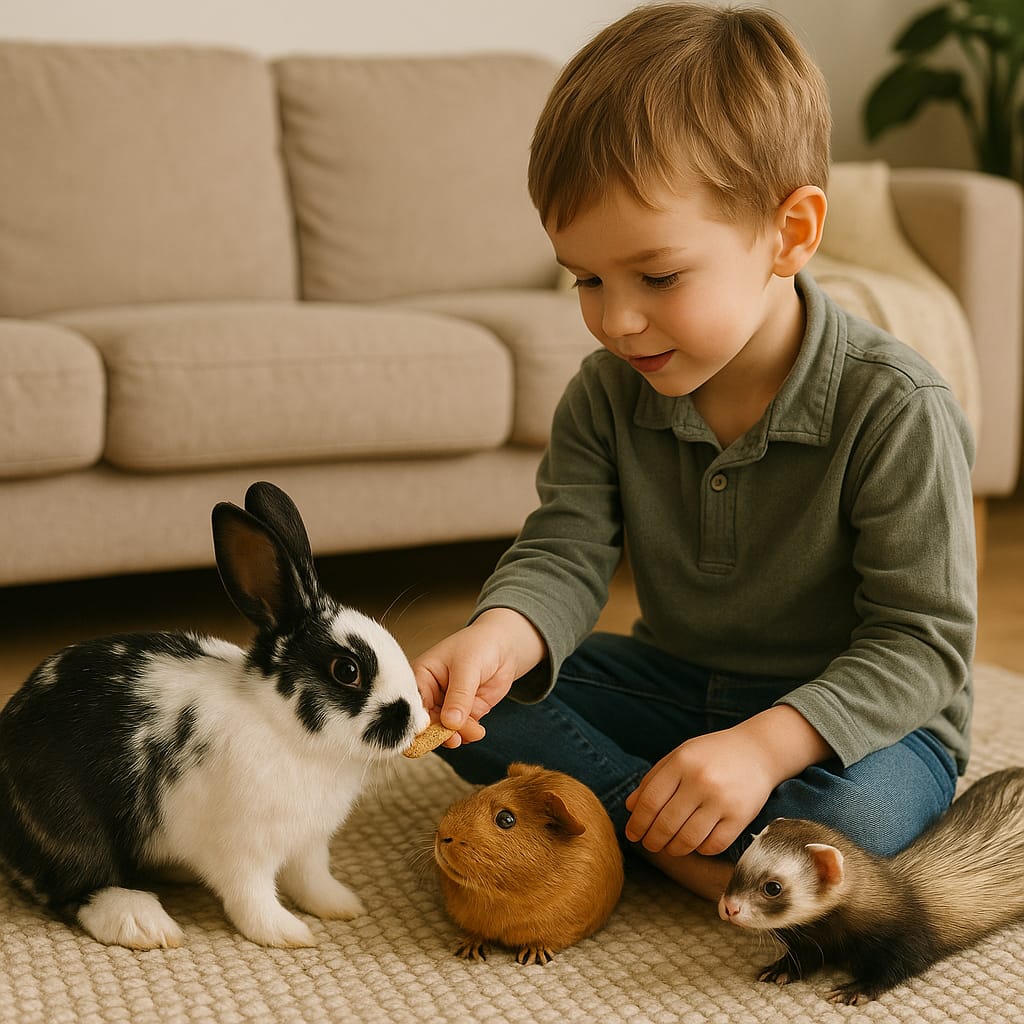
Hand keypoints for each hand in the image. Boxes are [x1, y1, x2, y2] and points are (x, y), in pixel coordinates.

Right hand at [412, 608, 545, 747]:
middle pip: (426, 722)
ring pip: (443, 730)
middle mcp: (429, 693)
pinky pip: (460, 731)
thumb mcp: (467, 667)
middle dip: (440, 733)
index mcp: (421, 676)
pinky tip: (477, 730)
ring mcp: (446, 705)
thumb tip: (450, 723)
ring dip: (457, 735)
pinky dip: (467, 735)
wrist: (503, 648)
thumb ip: (459, 696)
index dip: (418, 721)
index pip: (413, 703)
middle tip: (455, 738)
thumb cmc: (479, 646)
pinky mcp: (463, 714)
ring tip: (474, 730)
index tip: (431, 732)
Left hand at [624, 729, 777, 855]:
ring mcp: (722, 800)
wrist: (758, 751)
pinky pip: (713, 845)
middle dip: (652, 840)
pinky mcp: (740, 817)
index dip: (637, 823)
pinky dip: (700, 850)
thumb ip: (653, 779)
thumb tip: (630, 807)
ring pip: (688, 840)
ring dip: (673, 849)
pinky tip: (695, 844)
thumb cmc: (712, 754)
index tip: (632, 834)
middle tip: (649, 845)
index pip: (650, 802)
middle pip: (666, 824)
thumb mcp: (679, 756)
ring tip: (669, 848)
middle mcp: (701, 781)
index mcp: (681, 762)